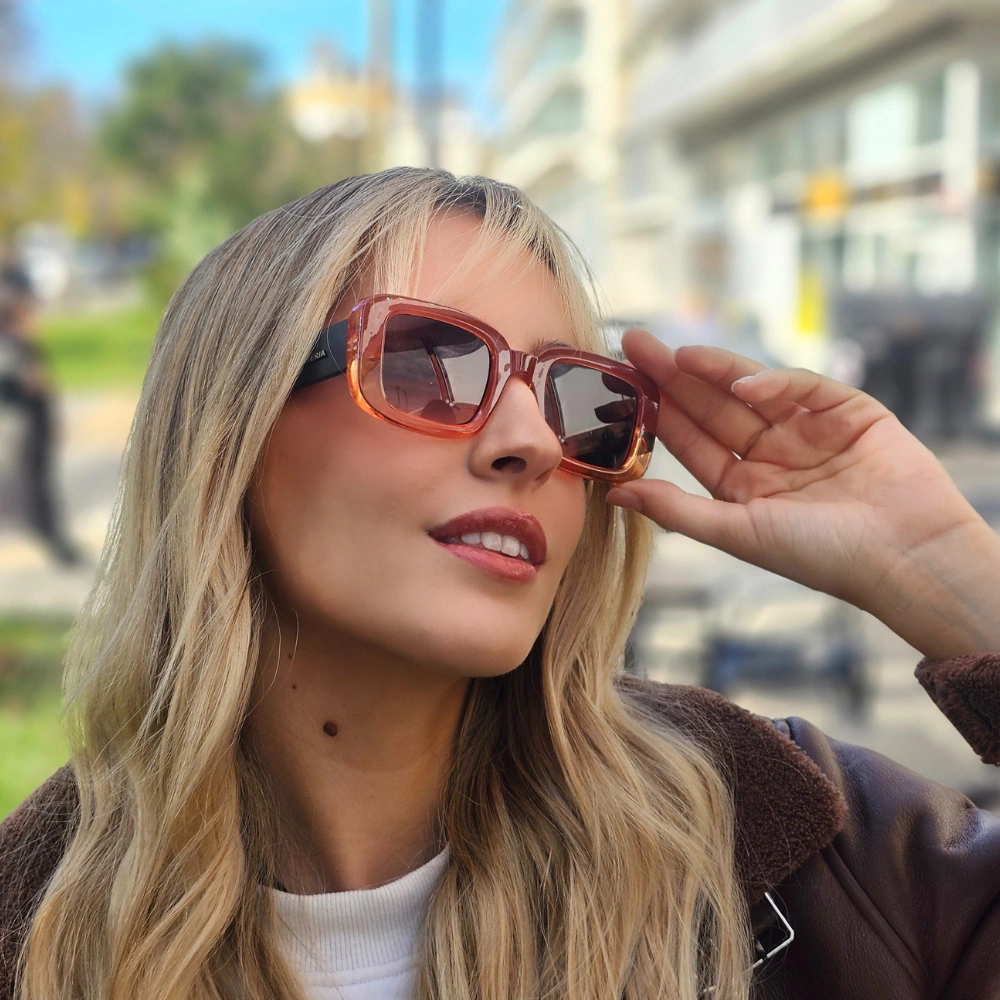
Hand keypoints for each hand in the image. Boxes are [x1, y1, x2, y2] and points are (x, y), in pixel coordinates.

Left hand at [607, 328, 999, 659]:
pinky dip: (774, 381)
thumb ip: (677, 511)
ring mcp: (808, 430)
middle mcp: (772, 454)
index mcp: (744, 486)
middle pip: (714, 407)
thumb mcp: (739, 533)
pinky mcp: (848, 410)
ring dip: (713, 369)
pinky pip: (802, 387)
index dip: (658, 411)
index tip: (623, 383)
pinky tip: (742, 383)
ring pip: (752, 390)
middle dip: (675, 376)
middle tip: (634, 342)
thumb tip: (616, 494)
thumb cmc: (822, 556)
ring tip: (674, 354)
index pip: (692, 440)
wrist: (907, 556)